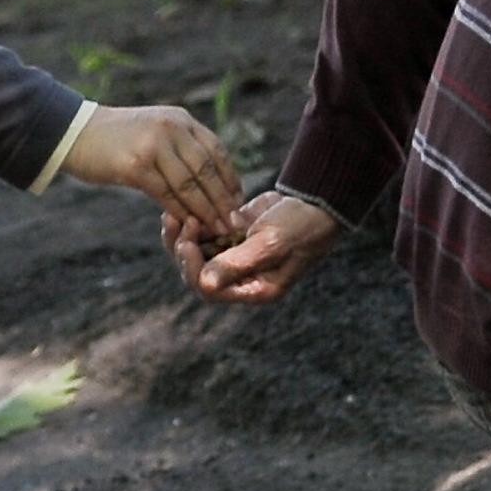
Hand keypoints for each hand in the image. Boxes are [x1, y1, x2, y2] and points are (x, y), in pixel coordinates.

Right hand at [63, 103, 242, 233]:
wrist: (75, 133)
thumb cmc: (117, 139)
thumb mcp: (155, 131)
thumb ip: (181, 148)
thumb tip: (209, 181)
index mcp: (180, 120)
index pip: (216, 151)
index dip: (231, 178)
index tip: (239, 202)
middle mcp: (171, 128)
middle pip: (207, 169)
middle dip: (224, 199)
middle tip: (235, 223)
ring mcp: (153, 145)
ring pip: (189, 184)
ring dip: (206, 210)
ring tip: (218, 229)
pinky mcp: (135, 165)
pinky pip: (166, 194)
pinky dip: (180, 212)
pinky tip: (189, 226)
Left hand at [166, 191, 345, 303]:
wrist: (316, 201)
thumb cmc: (301, 226)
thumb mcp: (271, 243)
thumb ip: (238, 262)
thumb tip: (205, 284)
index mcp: (254, 288)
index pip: (211, 290)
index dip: (193, 268)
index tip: (187, 243)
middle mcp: (242, 277)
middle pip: (198, 273)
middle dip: (183, 250)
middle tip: (179, 222)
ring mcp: (236, 256)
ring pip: (198, 253)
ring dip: (182, 236)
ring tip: (174, 214)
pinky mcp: (232, 236)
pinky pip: (205, 235)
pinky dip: (193, 224)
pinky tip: (183, 207)